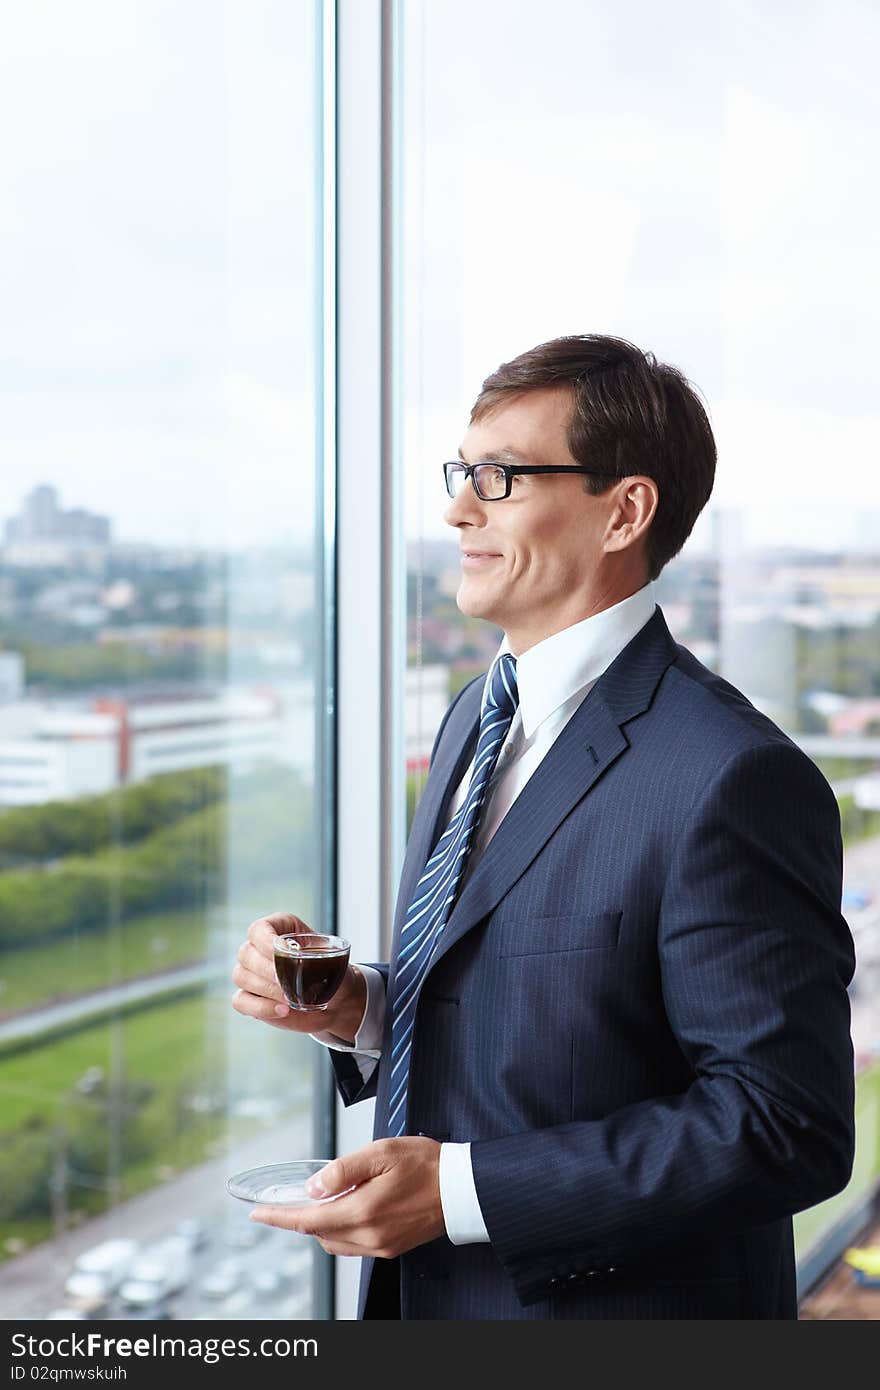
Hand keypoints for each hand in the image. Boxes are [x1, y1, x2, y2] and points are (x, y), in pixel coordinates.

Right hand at [231, 912, 366, 1041]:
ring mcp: (251, 973)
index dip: (267, 940)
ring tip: (291, 998)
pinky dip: (260, 1007)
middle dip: (268, 970)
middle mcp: (259, 948)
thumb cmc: (331, 972)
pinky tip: (283, 1010)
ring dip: (266, 989)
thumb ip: (311, 956)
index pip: (259, 929)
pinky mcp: (250, 998)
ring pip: (241, 976)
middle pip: (246, 953)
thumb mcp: (330, 958)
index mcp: (279, 928)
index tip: (285, 953)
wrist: (336, 999)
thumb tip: (293, 959)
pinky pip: (241, 1001)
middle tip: (287, 982)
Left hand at [248, 1138, 444, 1257]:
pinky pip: (353, 1245)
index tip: (258, 1213)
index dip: (280, 1216)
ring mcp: (381, 1246)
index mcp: (364, 1211)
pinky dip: (339, 1230)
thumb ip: (343, 1170)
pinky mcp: (391, 1248)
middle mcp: (370, 1236)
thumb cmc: (427, 1165)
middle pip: (318, 1233)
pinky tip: (344, 1211)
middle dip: (297, 1219)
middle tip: (284, 1202)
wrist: (462, 1188)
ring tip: (317, 1202)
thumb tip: (314, 1187)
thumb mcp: (382, 1152)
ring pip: (334, 1242)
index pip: (309, 1220)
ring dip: (319, 1225)